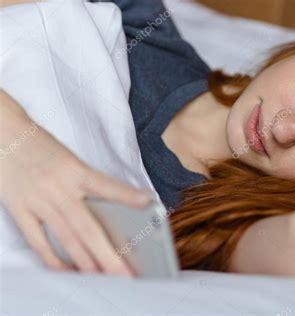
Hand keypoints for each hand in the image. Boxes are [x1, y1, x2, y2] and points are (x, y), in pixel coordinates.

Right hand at [0, 90, 151, 275]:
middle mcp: (59, 188)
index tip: (149, 203)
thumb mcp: (71, 161)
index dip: (127, 195)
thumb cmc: (43, 148)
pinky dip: (53, 259)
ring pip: (67, 238)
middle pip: (88, 227)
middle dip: (108, 254)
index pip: (106, 185)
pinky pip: (38, 241)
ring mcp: (39, 201)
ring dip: (86, 262)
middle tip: (125, 274)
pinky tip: (68, 271)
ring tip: (103, 278)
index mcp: (76, 170)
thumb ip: (89, 185)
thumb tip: (111, 213)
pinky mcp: (21, 210)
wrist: (5, 135)